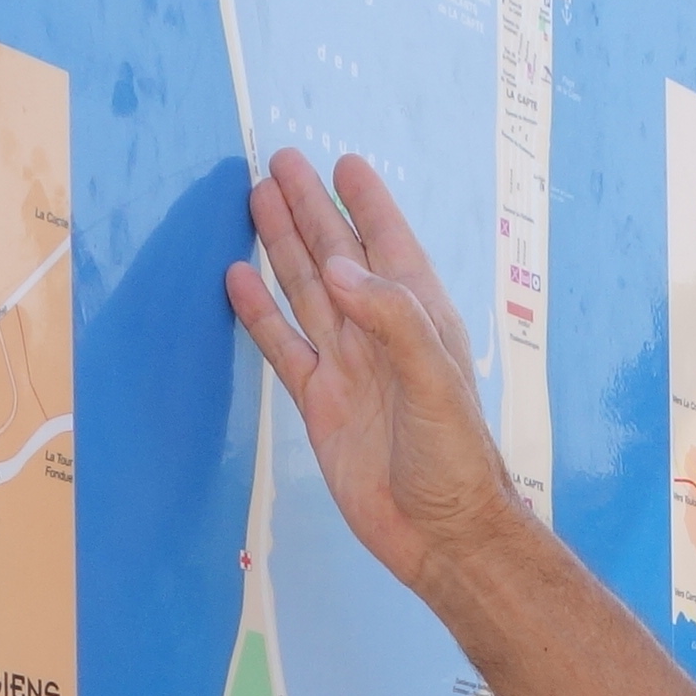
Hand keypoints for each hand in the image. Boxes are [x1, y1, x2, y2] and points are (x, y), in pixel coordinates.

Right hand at [227, 149, 530, 595]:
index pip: (389, 244)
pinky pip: (284, 346)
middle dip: (310, 209)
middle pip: (337, 255)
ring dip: (283, 246)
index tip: (345, 162)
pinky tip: (240, 279)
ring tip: (257, 200)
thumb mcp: (435, 380)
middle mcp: (380, 334)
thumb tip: (338, 267)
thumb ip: (392, 317)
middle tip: (281, 162)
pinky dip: (261, 313)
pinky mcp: (320, 403)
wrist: (439, 533)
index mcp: (419, 318)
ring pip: (306, 291)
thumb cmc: (455, 459)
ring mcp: (348, 366)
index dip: (366, 204)